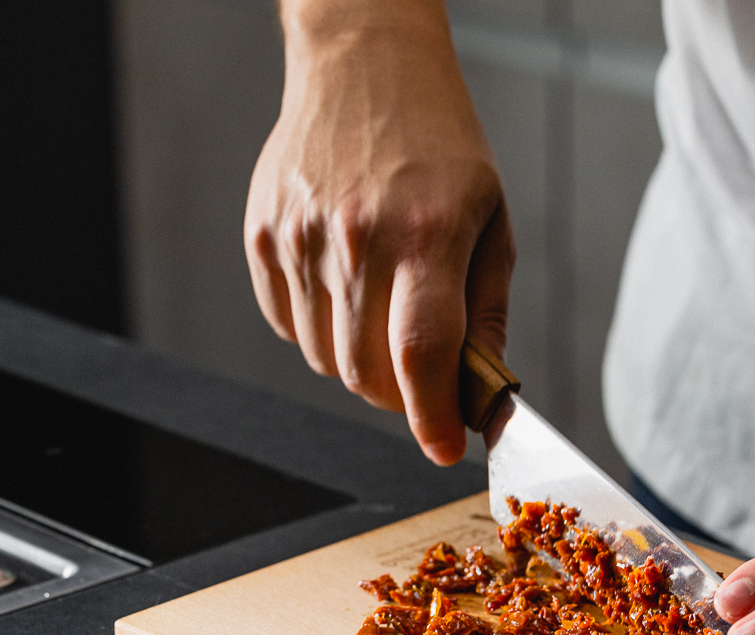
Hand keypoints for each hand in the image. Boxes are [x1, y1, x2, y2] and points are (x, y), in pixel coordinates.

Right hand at [244, 0, 512, 464]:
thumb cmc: (440, 146)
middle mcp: (358, 239)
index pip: (421, 356)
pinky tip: (345, 285)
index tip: (444, 449)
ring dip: (361, 362)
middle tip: (425, 371)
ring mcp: (301, 238)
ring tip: (385, 306)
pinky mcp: (263, 237)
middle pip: (368, 374)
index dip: (431, 417)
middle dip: (403, 394)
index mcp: (426, 235)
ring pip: (326, 361)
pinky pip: (288, 327)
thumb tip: (481, 397)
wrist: (364, 64)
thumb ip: (487, 316)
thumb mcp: (491, 223)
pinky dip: (320, 331)